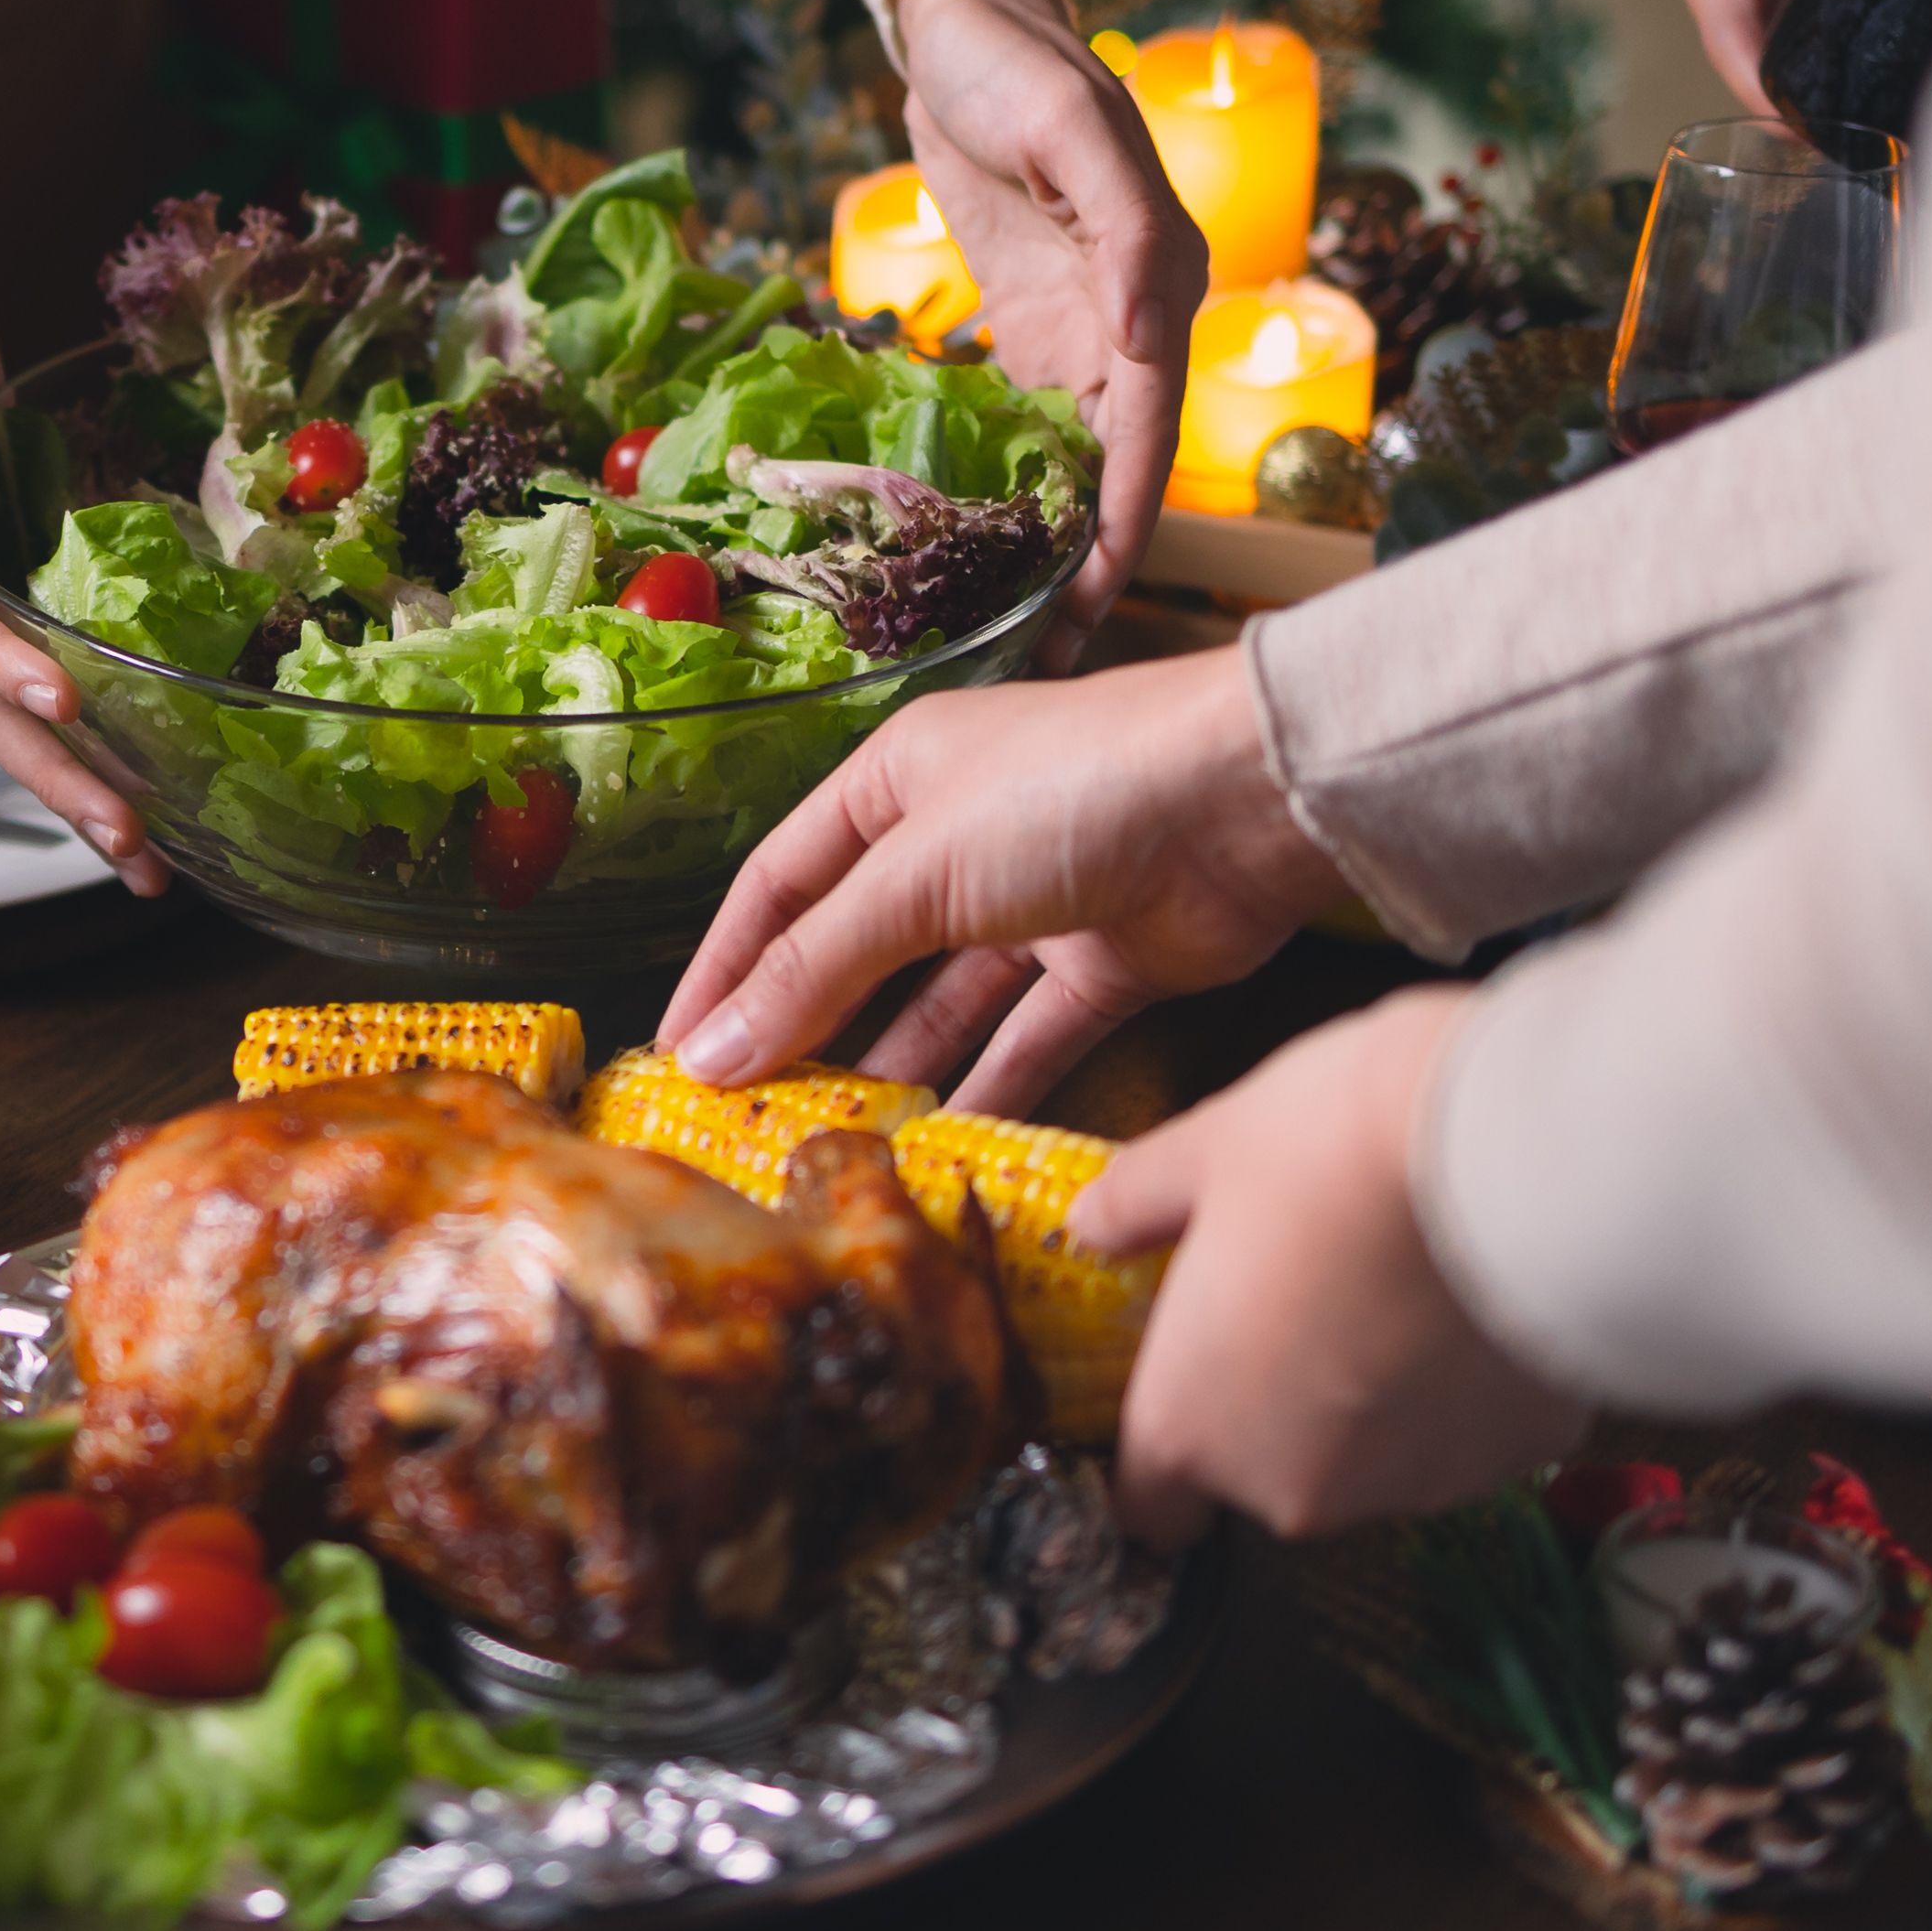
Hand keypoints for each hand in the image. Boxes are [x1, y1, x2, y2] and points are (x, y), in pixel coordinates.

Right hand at [662, 652, 1338, 1114]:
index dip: (728, 966)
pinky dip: (991, 1093)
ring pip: (943, 1005)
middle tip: (752, 1121)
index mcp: (898, 780)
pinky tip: (943, 1150)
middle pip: (860, 949)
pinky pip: (1030, 1043)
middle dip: (808, 1032)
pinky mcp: (1105, 964)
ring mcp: (1035, 904)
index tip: (679, 1054)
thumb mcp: (917, 874)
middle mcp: (960, 837)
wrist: (1252, 797)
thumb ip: (814, 969)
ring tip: (835, 1148)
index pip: (783, 885)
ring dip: (894, 1072)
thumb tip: (709, 1054)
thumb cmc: (1071, 789)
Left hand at [889, 0, 1209, 623]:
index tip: (1090, 610)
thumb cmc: (1015, 63)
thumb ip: (1121, 225)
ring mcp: (1085, 332)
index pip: (1145, 435)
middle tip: (1040, 665)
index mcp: (1155, 283)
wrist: (964, 19)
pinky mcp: (1038, 331)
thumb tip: (1153, 332)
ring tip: (1009, 636)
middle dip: (1087, 567)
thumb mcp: (1069, 126)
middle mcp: (1132, 321)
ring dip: (1053, 546)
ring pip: (1078, 464)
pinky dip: (1018, 495)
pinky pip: (1035, 431)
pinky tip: (982, 557)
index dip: (1120, 528)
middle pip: (1118, 469)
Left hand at [1086, 987, 1583, 1544]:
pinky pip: (1471, 1433)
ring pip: (1375, 1461)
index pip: (1151, 1505)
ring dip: (1376, 1400)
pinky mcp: (1511, 1457)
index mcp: (1190, 1426)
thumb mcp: (1206, 1150)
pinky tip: (1466, 1300)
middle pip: (1267, 1477)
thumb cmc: (1335, 1149)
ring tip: (1394, 1289)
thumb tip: (1094, 1223)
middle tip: (1305, 1298)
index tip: (1192, 1393)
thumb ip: (1134, 1205)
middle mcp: (1295, 1485)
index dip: (1167, 1454)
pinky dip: (1465, 1388)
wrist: (1513, 1150)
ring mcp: (1412, 1483)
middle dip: (1279, 1405)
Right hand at [1647, 0, 1914, 106]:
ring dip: (1782, 63)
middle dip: (1772, 82)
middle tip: (1845, 135)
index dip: (1753, 73)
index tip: (1799, 126)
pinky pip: (1751, 8)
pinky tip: (1830, 55)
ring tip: (1849, 103)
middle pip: (1723, 29)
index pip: (1719, 6)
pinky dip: (1788, 34)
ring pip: (1734, 27)